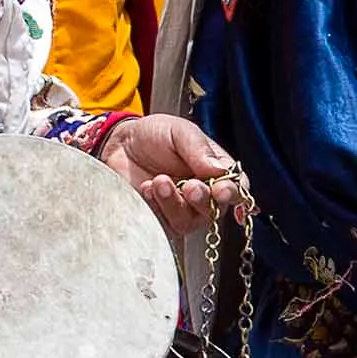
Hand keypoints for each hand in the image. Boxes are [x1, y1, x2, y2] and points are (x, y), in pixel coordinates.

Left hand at [96, 114, 242, 237]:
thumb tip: (219, 171)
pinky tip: (146, 189)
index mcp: (216, 172)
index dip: (232, 194)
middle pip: (215, 211)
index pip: (235, 189)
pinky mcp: (159, 219)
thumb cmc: (155, 135)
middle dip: (202, 200)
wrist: (120, 144)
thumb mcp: (179, 132)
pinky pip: (163, 225)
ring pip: (188, 222)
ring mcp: (181, 210)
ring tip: (159, 181)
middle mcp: (203, 195)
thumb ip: (198, 149)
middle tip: (189, 187)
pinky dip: (156, 208)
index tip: (220, 190)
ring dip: (174, 204)